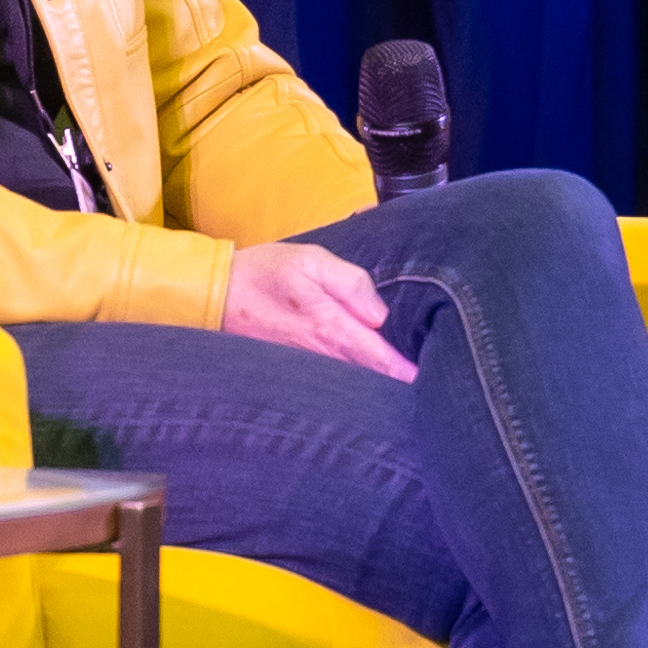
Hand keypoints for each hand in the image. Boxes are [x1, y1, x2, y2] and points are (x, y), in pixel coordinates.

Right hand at [221, 238, 415, 379]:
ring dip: (377, 384)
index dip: (407, 372)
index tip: (431, 381)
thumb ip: (350, 283)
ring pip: (353, 380)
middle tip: (430, 385)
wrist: (216, 295)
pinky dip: (353, 381)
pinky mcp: (297, 367)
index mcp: (330, 327)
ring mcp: (309, 365)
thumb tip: (381, 316)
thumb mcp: (311, 261)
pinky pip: (333, 378)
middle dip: (398, 383)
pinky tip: (367, 379)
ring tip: (406, 387)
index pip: (380, 358)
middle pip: (371, 377)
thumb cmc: (265, 272)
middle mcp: (323, 355)